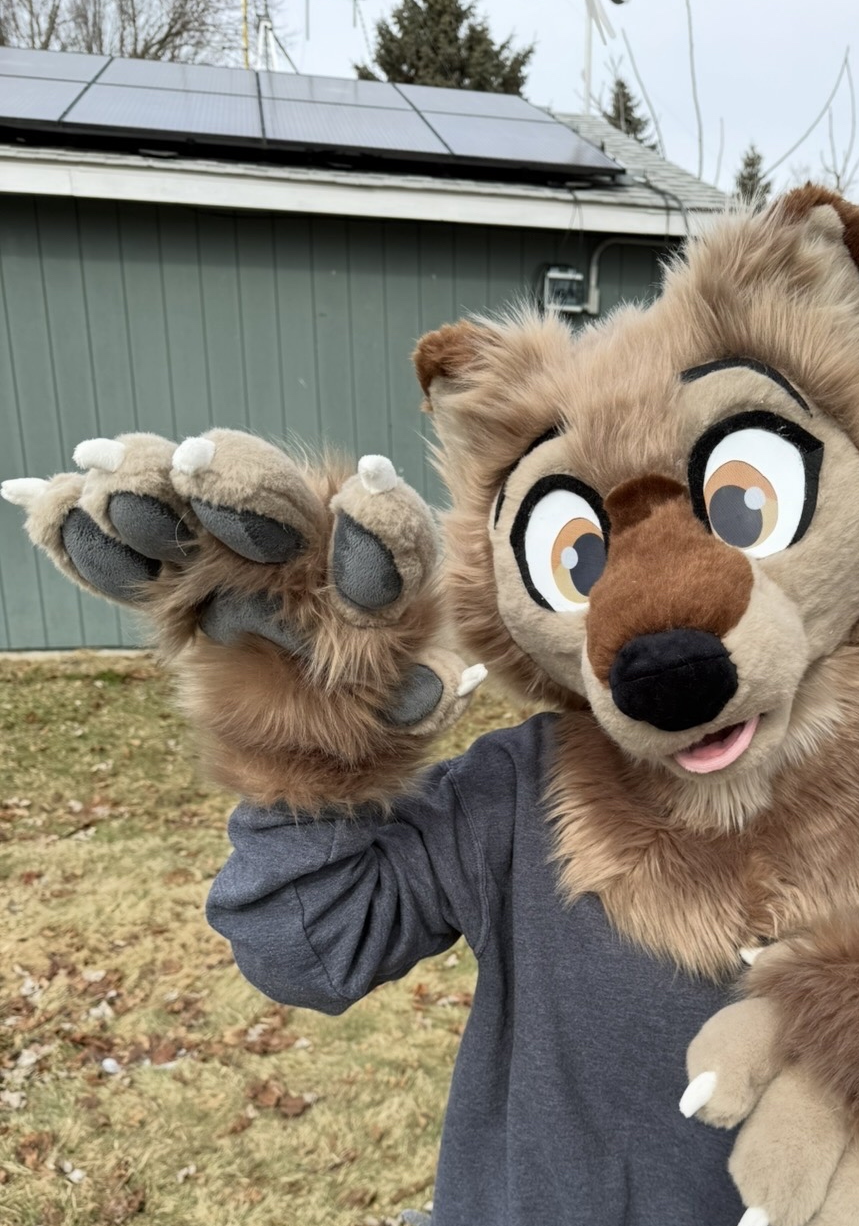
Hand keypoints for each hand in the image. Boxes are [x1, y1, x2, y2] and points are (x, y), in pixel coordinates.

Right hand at [5, 432, 484, 807]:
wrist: (310, 754)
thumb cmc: (374, 729)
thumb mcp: (404, 724)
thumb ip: (413, 702)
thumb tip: (438, 693)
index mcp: (380, 579)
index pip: (386, 543)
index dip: (376, 525)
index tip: (369, 492)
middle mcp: (310, 552)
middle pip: (276, 505)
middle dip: (240, 488)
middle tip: (200, 472)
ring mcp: (236, 562)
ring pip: (194, 513)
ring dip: (152, 494)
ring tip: (108, 484)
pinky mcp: (174, 588)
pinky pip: (129, 559)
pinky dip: (91, 536)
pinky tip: (53, 507)